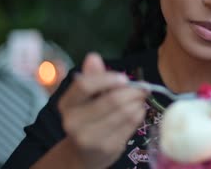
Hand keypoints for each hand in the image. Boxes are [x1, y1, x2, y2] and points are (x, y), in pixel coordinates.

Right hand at [57, 52, 147, 168]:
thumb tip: (93, 57)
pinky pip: (131, 125)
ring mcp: (91, 138)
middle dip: (132, 91)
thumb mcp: (85, 98)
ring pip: (125, 112)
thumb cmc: (87, 118)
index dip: (107, 79)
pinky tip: (138, 111)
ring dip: (138, 102)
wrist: (84, 154)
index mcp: (67, 104)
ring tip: (140, 98)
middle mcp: (74, 122)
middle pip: (112, 100)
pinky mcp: (108, 148)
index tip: (124, 78)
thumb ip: (91, 77)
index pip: (85, 86)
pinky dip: (139, 114)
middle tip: (143, 87)